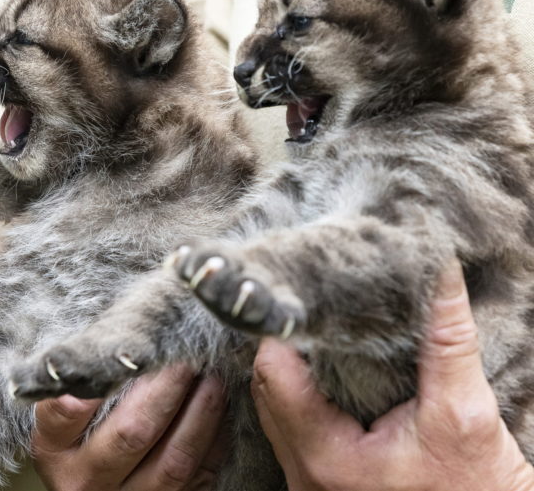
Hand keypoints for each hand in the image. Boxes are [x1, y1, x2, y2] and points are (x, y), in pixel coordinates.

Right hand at [31, 365, 226, 490]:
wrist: (98, 482)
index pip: (64, 414)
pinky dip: (214, 442)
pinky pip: (197, 479)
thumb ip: (82, 377)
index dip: (92, 385)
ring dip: (200, 416)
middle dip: (165, 391)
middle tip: (185, 357)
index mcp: (54, 447)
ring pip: (172, 462)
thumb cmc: (83, 427)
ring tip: (212, 379)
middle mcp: (85, 481)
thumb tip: (117, 340)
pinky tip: (219, 411)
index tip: (119, 353)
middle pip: (130, 434)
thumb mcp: (64, 408)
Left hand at [251, 260, 533, 490]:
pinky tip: (330, 378)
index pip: (272, 371)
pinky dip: (304, 400)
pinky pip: (291, 430)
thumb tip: (441, 273)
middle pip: (266, 388)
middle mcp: (304, 472)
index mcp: (326, 455)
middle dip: (288, 346)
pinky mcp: (320, 481)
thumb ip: (447, 342)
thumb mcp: (466, 415)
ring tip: (324, 339)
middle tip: (317, 311)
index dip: (286, 328)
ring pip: (274, 408)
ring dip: (295, 374)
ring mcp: (307, 481)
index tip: (308, 297)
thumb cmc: (476, 490)